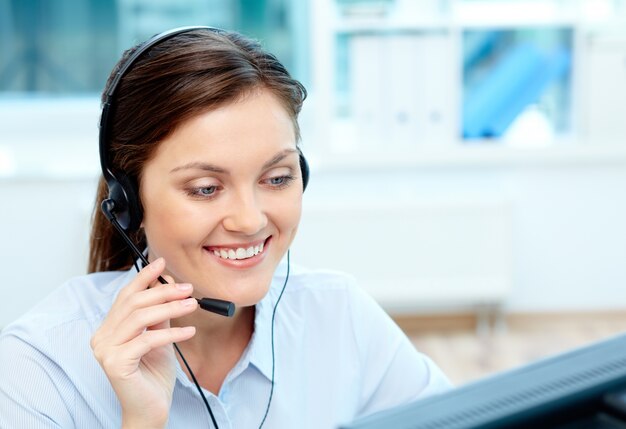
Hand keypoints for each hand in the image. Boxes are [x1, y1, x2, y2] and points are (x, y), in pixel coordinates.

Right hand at [90, 257, 197, 428]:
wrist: (151, 408)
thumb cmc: (154, 374)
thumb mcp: (159, 336)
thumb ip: (159, 314)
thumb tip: (169, 284)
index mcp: (108, 328)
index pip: (125, 295)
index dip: (144, 277)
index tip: (163, 262)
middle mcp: (101, 337)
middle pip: (133, 303)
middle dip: (164, 291)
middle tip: (189, 288)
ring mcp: (104, 351)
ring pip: (141, 318)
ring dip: (171, 308)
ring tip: (193, 305)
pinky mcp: (115, 364)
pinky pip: (148, 339)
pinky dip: (172, 333)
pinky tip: (189, 330)